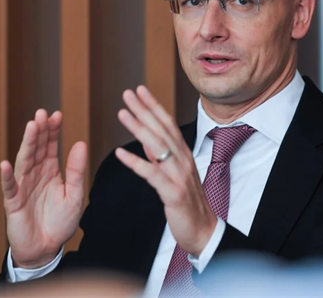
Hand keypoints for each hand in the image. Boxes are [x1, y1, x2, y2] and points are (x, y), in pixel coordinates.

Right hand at [0, 109, 87, 268]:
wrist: (46, 249)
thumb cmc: (59, 222)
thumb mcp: (74, 195)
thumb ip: (76, 171)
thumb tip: (80, 143)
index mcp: (50, 171)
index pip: (50, 146)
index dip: (53, 130)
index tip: (57, 114)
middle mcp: (35, 175)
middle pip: (36, 149)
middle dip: (39, 131)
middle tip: (42, 113)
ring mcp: (23, 187)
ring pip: (24, 161)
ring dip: (27, 144)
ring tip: (31, 127)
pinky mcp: (13, 203)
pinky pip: (10, 187)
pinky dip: (7, 176)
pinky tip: (5, 164)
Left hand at [115, 86, 216, 256]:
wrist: (203, 231)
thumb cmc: (188, 203)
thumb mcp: (174, 175)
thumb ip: (161, 158)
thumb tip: (147, 142)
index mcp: (182, 155)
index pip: (167, 124)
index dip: (153, 105)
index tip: (140, 90)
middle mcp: (182, 160)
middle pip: (161, 129)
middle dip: (144, 109)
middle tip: (128, 93)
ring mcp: (179, 176)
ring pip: (157, 147)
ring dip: (139, 128)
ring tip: (122, 113)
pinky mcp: (173, 193)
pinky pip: (152, 175)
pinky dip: (136, 162)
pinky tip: (120, 153)